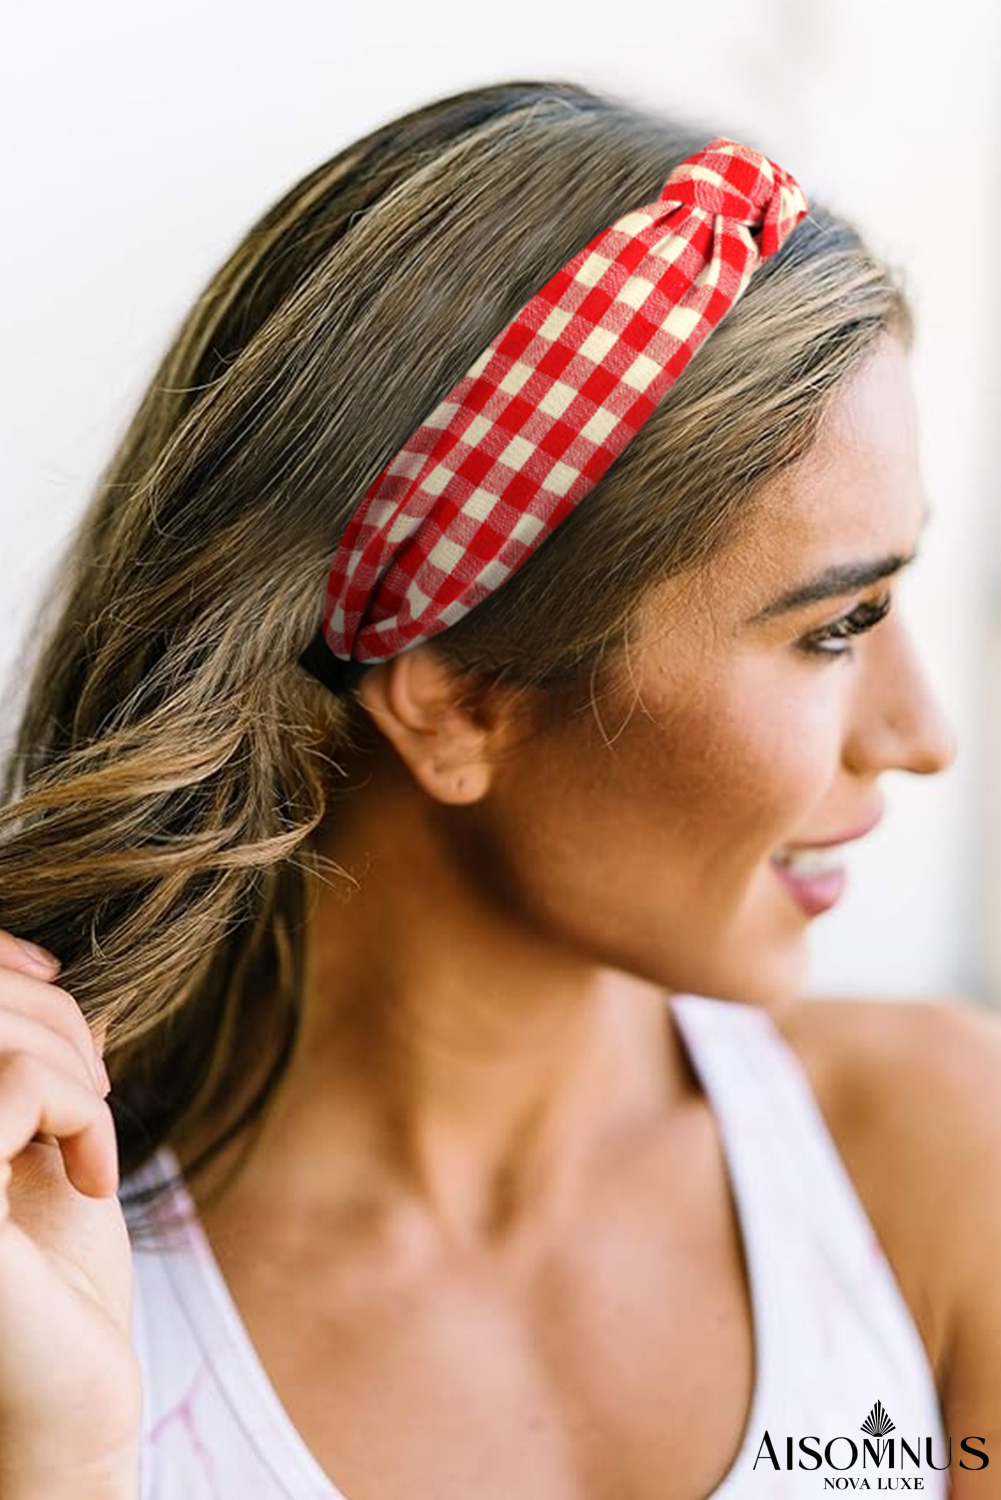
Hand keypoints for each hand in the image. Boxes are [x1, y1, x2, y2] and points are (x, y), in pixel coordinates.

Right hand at [0, 930, 140, 1495]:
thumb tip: (52, 984)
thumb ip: (37, 1071)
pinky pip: (16, 1084)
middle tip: (97, 1087)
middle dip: (45, 1010)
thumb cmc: (56, 1292)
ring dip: (67, 1059)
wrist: (72, 1410)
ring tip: (95, 1126)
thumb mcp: (45, 1155)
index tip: (53, 979)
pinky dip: (81, 1110)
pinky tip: (97, 1179)